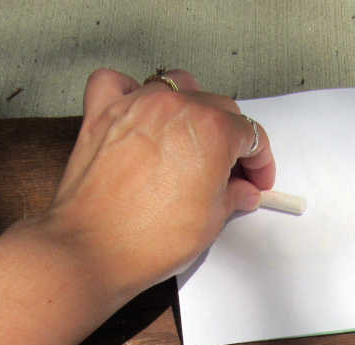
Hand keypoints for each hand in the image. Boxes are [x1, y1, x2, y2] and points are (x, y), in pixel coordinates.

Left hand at [39, 68, 275, 299]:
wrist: (93, 250)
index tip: (256, 180)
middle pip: (218, 107)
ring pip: (175, 86)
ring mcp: (136, 106)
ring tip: (190, 139)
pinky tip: (139, 114)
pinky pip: (117, 83)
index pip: (251, 134)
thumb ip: (231, 196)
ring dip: (190, 108)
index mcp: (212, 130)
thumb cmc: (148, 239)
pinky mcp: (102, 115)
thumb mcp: (210, 221)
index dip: (260, 161)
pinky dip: (130, 91)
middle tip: (229, 173)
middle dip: (230, 139)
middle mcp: (175, 108)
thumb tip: (240, 190)